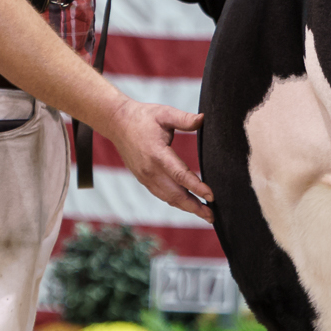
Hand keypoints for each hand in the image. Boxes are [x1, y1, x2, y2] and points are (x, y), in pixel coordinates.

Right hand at [108, 99, 210, 218]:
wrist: (117, 123)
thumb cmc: (143, 117)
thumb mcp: (164, 113)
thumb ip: (184, 119)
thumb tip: (203, 119)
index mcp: (157, 154)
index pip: (180, 175)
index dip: (197, 187)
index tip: (211, 196)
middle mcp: (150, 170)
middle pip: (175, 194)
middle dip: (195, 207)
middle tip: (212, 216)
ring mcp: (145, 177)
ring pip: (168, 198)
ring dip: (187, 208)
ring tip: (204, 214)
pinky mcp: (144, 179)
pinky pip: (162, 195)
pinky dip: (176, 202)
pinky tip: (188, 205)